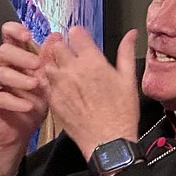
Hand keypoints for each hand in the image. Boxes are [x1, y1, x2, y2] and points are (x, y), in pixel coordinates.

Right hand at [0, 22, 49, 175]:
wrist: (20, 132)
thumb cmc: (32, 103)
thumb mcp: (45, 82)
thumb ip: (48, 59)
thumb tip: (56, 36)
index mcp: (13, 57)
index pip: (7, 35)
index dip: (15, 31)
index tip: (28, 35)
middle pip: (3, 51)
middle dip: (22, 56)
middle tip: (39, 64)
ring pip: (0, 73)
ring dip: (20, 79)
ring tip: (36, 86)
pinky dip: (13, 101)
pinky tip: (26, 105)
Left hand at [44, 28, 138, 160]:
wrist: (107, 141)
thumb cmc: (121, 113)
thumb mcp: (128, 79)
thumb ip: (126, 53)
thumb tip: (131, 34)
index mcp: (92, 61)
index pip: (76, 33)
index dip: (79, 35)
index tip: (82, 40)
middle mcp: (72, 70)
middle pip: (58, 46)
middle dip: (65, 47)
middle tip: (73, 56)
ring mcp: (59, 85)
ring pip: (48, 63)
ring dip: (55, 64)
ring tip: (66, 72)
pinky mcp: (52, 100)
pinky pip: (44, 82)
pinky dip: (50, 81)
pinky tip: (62, 87)